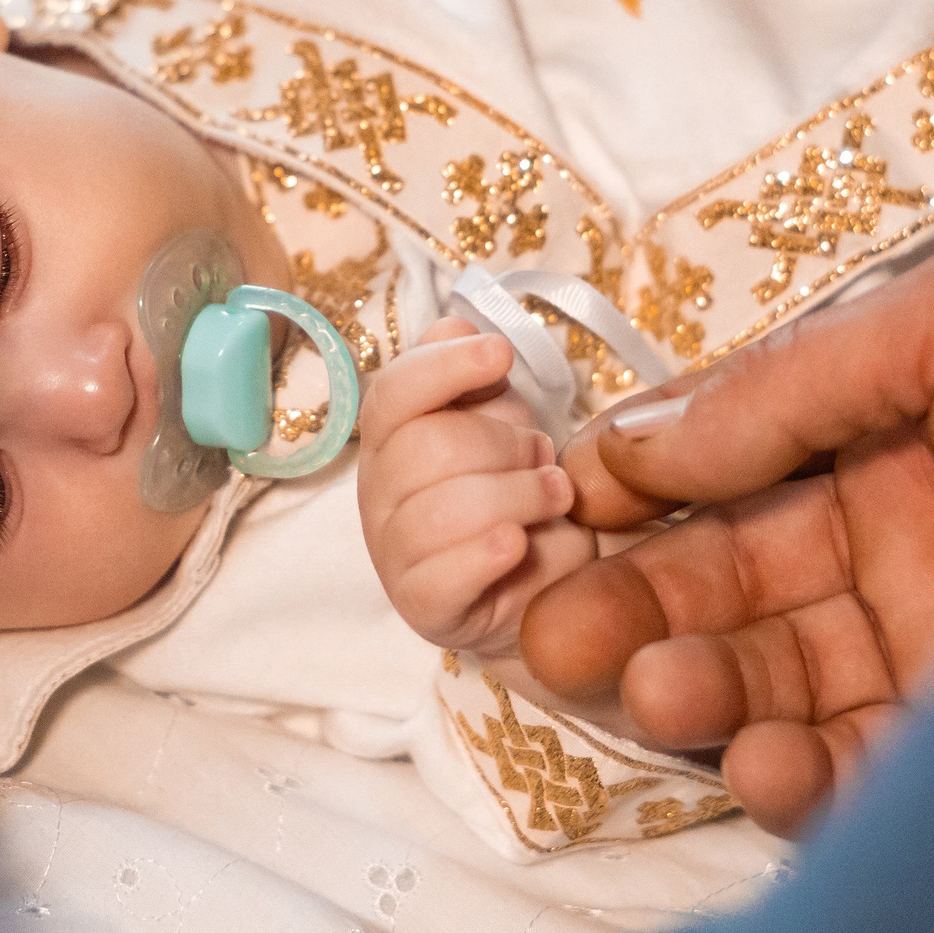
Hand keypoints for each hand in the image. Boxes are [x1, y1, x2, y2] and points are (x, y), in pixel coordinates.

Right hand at [358, 318, 594, 655]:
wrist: (547, 581)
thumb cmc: (519, 491)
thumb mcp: (504, 423)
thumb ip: (475, 379)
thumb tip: (453, 325)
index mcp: (390, 438)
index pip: (391, 394)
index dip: (442, 367)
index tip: (500, 354)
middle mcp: (379, 493)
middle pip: (423, 449)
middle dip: (501, 443)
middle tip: (544, 455)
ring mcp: (394, 553)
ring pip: (438, 512)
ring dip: (516, 496)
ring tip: (555, 497)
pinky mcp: (422, 607)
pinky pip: (442, 578)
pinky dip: (486, 555)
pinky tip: (518, 544)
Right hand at [520, 242, 933, 833]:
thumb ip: (788, 382)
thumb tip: (634, 436)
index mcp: (898, 443)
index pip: (735, 484)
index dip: (641, 504)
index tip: (556, 517)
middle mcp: (915, 554)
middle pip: (739, 596)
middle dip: (641, 611)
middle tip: (555, 629)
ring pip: (783, 692)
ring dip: (701, 694)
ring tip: (652, 685)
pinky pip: (865, 783)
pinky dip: (793, 779)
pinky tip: (757, 754)